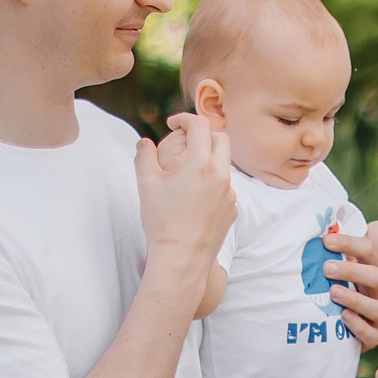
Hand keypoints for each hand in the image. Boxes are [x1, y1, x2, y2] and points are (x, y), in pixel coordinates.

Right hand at [136, 112, 233, 264]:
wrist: (181, 258)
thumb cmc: (161, 220)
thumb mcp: (146, 183)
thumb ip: (144, 156)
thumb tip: (144, 142)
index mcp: (201, 164)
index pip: (200, 125)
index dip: (185, 119)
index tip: (173, 124)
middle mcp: (221, 175)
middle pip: (221, 138)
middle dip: (204, 133)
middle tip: (185, 139)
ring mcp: (230, 194)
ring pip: (224, 164)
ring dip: (209, 159)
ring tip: (187, 170)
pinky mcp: (233, 210)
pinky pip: (225, 187)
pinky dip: (212, 182)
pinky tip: (194, 196)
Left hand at [323, 229, 377, 351]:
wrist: (348, 327)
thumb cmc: (339, 291)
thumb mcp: (335, 272)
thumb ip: (327, 257)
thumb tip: (308, 236)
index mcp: (371, 269)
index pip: (367, 250)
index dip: (348, 243)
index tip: (325, 241)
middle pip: (377, 276)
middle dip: (352, 271)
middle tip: (326, 268)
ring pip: (377, 307)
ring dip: (354, 298)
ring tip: (333, 292)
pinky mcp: (373, 336)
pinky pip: (372, 334)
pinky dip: (358, 326)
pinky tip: (343, 316)